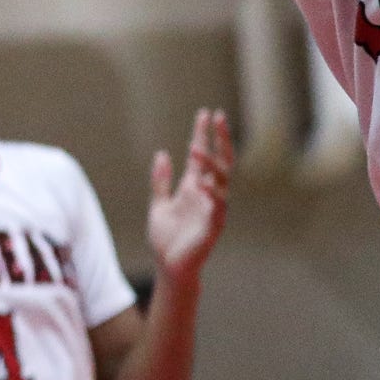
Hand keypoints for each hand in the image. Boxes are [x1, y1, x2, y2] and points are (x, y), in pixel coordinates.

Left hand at [147, 108, 232, 284]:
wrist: (168, 266)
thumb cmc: (166, 238)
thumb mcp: (159, 204)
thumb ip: (161, 181)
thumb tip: (162, 154)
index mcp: (194, 187)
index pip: (201, 155)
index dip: (203, 134)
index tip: (205, 113)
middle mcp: (207, 194)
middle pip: (219, 161)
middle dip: (219, 140)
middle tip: (217, 117)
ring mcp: (213, 209)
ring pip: (221, 180)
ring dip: (211, 163)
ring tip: (197, 147)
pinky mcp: (213, 226)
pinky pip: (218, 207)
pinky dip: (213, 194)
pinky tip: (205, 182)